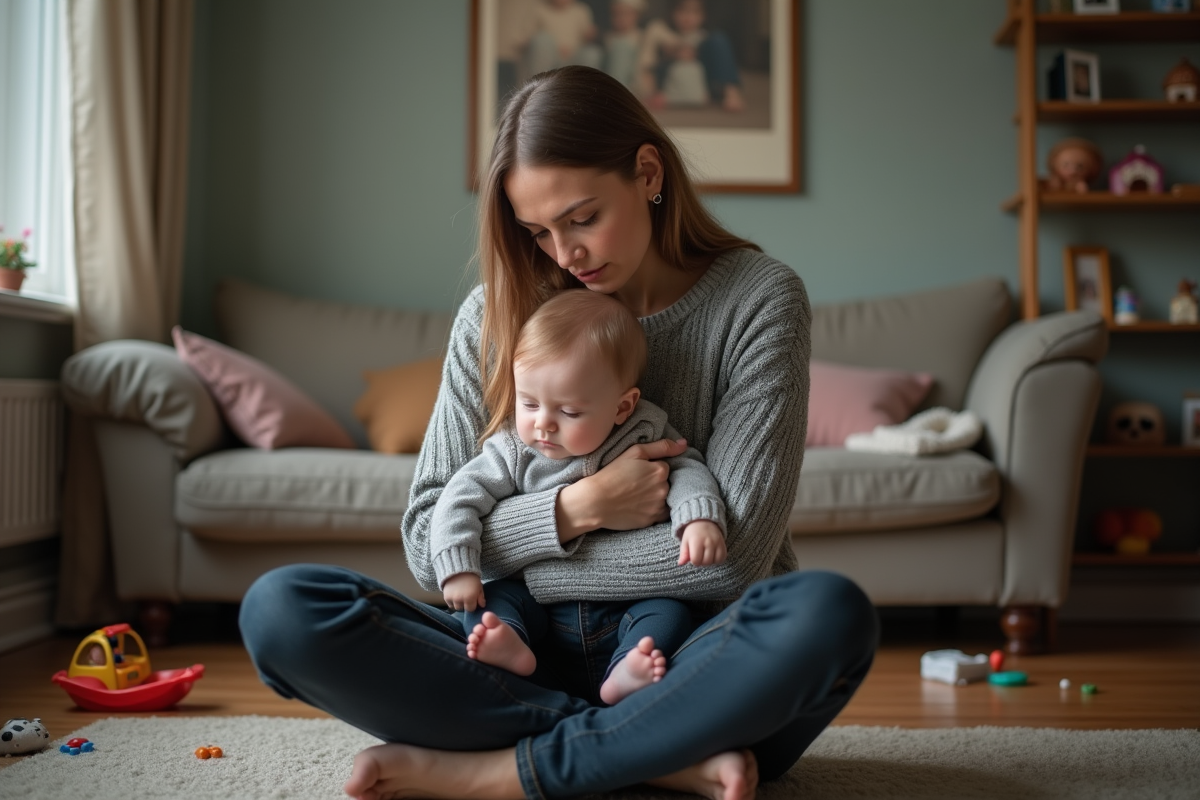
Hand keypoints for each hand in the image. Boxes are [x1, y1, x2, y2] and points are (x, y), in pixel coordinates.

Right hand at [443, 573, 485, 611]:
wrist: (458, 568)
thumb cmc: (471, 577)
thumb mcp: (479, 586)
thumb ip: (481, 597)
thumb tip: (482, 605)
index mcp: (470, 597)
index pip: (471, 609)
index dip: (472, 605)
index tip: (472, 601)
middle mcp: (460, 599)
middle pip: (462, 609)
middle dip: (464, 605)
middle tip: (465, 597)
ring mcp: (452, 598)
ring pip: (455, 607)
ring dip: (458, 603)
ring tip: (460, 596)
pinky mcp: (445, 596)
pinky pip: (449, 604)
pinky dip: (452, 601)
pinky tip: (454, 595)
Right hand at [557, 438, 688, 539]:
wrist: (594, 501)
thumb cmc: (612, 474)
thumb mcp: (634, 452)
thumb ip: (661, 447)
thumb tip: (684, 444)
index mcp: (660, 471)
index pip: (665, 467)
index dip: (651, 469)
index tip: (638, 472)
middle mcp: (663, 489)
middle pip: (666, 483)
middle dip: (655, 483)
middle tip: (635, 484)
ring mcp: (658, 506)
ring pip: (664, 498)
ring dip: (654, 496)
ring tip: (636, 495)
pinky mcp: (651, 520)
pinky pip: (659, 514)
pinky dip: (652, 509)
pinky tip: (638, 506)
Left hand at [679, 520, 726, 565]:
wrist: (704, 522)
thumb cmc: (693, 533)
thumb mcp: (685, 541)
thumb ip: (683, 553)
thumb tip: (680, 563)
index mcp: (697, 541)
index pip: (696, 560)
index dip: (694, 561)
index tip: (693, 556)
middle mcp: (708, 542)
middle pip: (706, 562)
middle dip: (701, 562)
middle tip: (700, 555)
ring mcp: (717, 543)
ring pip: (715, 561)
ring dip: (710, 561)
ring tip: (706, 555)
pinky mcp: (723, 544)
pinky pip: (722, 558)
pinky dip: (718, 559)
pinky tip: (713, 555)